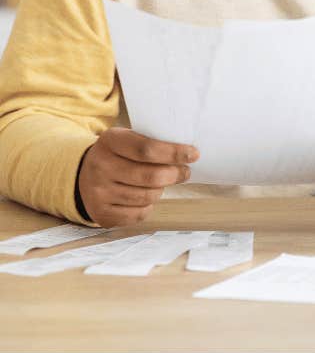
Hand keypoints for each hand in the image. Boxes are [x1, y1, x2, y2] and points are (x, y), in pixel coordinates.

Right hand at [77, 127, 198, 226]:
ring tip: (162, 183)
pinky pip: (138, 214)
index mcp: (110, 141)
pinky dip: (149, 206)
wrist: (82, 176)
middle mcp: (101, 167)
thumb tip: (187, 152)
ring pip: (147, 196)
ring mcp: (99, 192)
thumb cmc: (117, 154)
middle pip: (150, 176)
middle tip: (185, 172)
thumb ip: (151, 142)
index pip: (147, 149)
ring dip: (161, 190)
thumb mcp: (127, 138)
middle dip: (174, 174)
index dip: (174, 153)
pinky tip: (146, 197)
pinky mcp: (101, 213)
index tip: (194, 154)